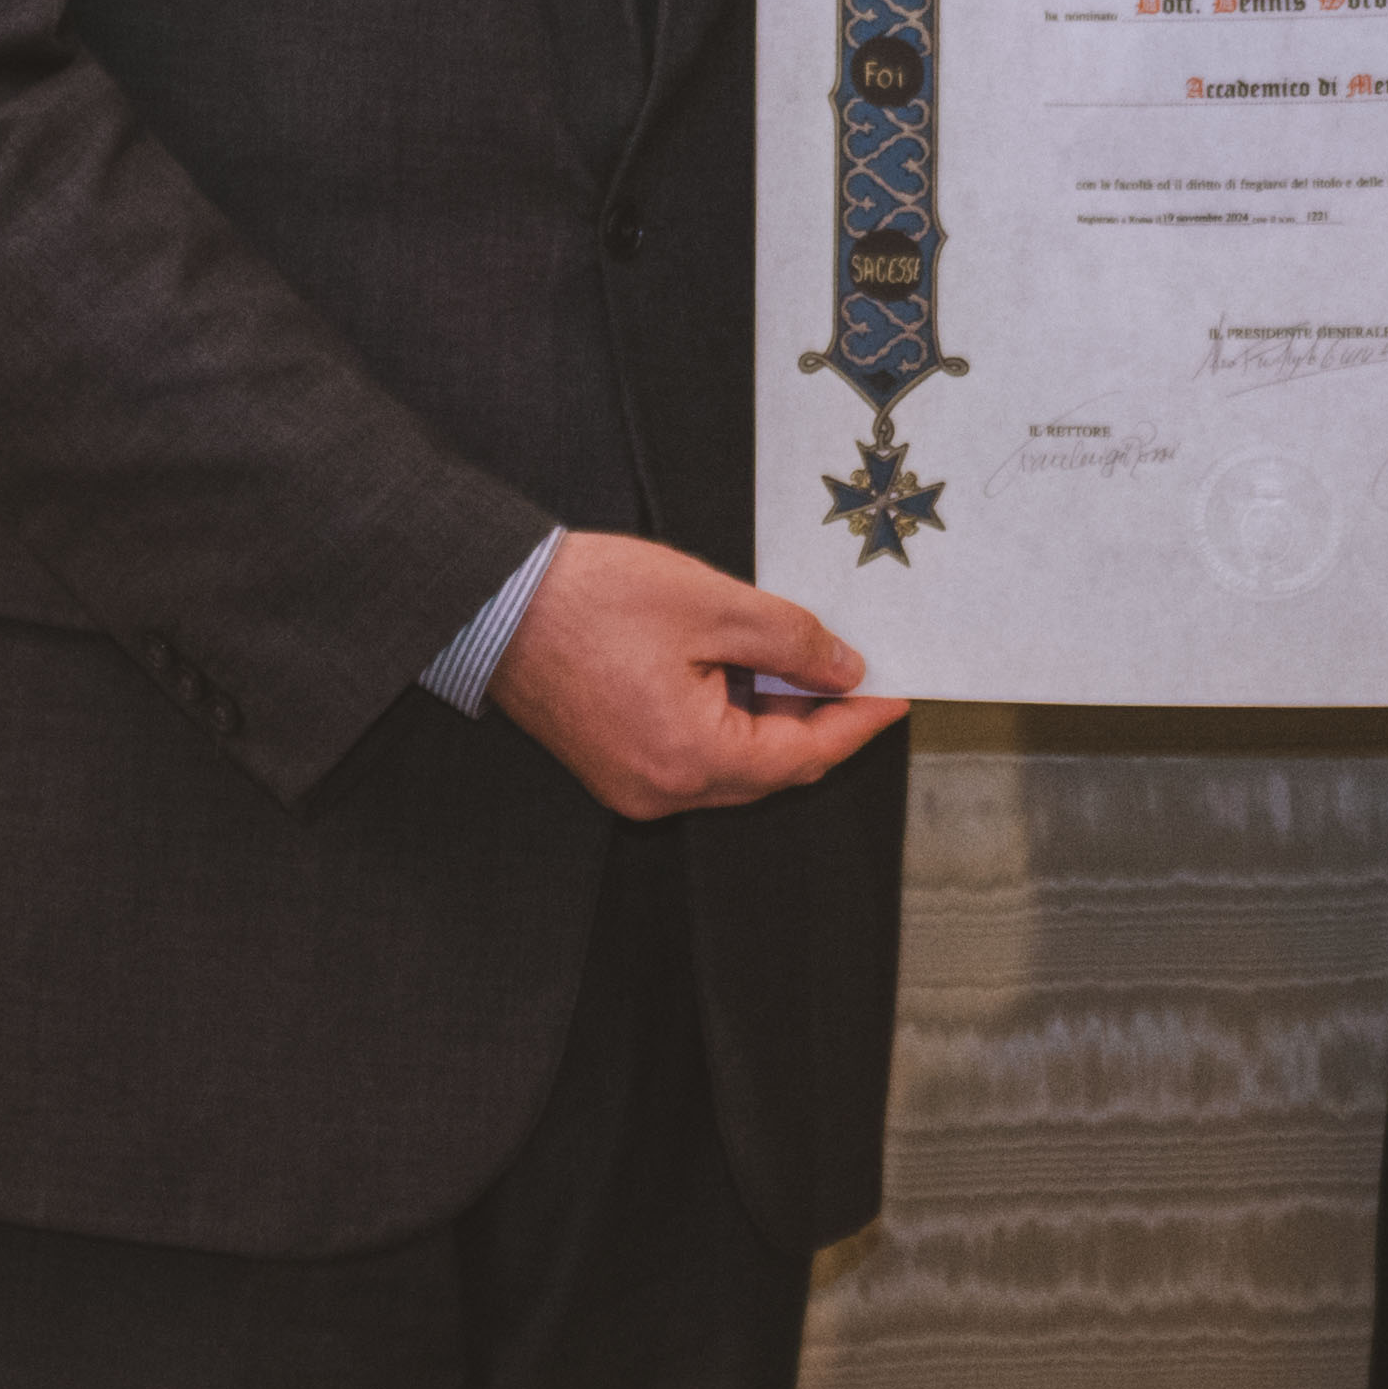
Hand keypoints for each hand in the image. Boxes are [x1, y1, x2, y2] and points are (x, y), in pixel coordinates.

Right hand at [485, 532, 909, 818]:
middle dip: (818, 723)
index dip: (856, 724)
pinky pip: (694, 757)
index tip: (894, 697)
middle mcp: (661, 790)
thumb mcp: (713, 603)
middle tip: (854, 673)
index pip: (802, 756)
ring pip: (733, 766)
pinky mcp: (614, 766)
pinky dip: (729, 722)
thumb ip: (790, 640)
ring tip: (799, 662)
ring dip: (771, 720)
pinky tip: (742, 675)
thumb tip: (843, 668)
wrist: (493, 603)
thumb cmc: (589, 599)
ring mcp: (632, 784)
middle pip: (770, 771)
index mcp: (690, 758)